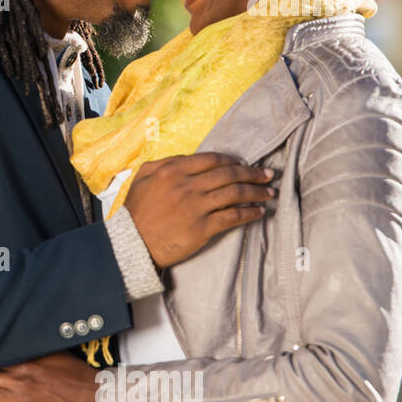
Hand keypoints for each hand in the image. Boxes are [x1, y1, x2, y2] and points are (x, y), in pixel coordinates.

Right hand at [125, 152, 274, 267]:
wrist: (132, 243)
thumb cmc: (136, 210)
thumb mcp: (143, 177)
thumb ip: (165, 163)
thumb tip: (189, 158)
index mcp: (173, 170)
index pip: (212, 160)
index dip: (232, 160)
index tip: (243, 163)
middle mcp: (187, 186)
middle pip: (229, 174)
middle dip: (252, 173)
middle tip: (267, 174)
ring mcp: (196, 207)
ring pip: (235, 194)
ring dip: (256, 192)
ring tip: (269, 192)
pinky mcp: (202, 228)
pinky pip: (233, 217)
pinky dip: (249, 213)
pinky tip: (259, 212)